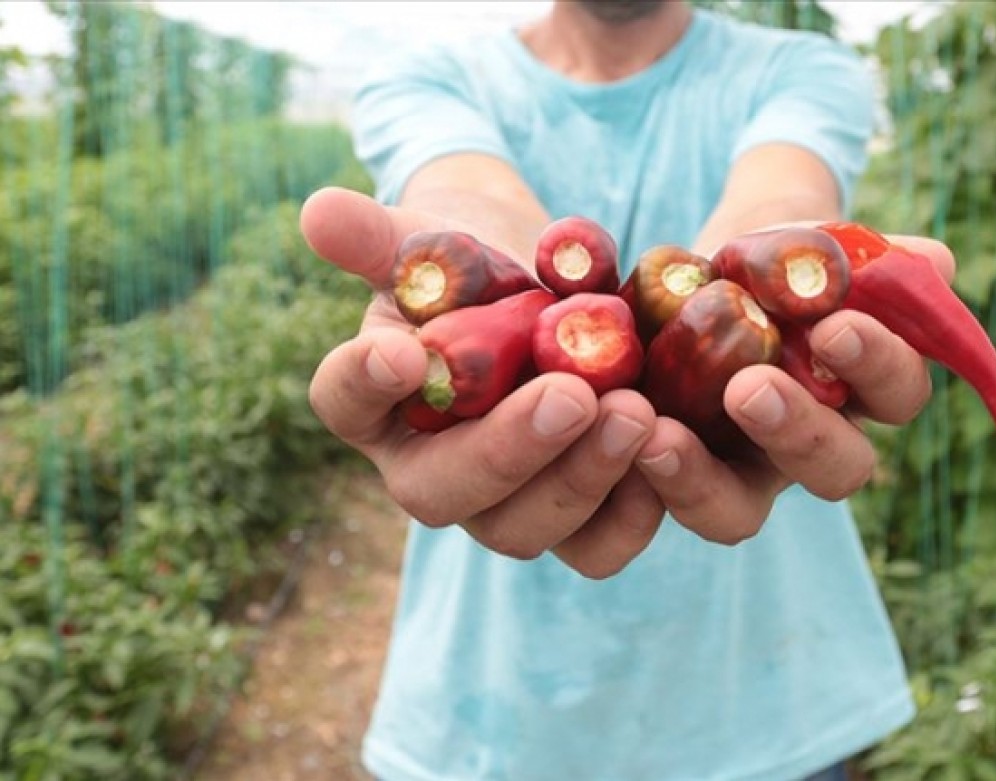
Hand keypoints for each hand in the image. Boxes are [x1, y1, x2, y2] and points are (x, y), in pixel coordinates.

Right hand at [300, 187, 665, 578]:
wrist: (550, 290)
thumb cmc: (478, 268)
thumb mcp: (435, 240)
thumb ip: (384, 236)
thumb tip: (318, 211)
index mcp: (376, 401)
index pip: (345, 402)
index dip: (365, 383)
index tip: (404, 351)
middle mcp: (430, 468)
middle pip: (442, 492)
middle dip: (507, 450)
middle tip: (571, 396)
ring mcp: (502, 502)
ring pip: (521, 529)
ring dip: (581, 480)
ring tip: (636, 412)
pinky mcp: (575, 516)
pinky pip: (598, 547)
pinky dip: (634, 510)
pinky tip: (669, 449)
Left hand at [634, 235, 954, 543]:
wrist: (706, 268)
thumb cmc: (781, 259)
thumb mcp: (818, 243)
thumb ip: (872, 255)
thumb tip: (933, 263)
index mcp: (867, 388)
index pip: (897, 392)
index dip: (875, 366)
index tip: (834, 327)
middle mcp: (814, 443)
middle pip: (837, 472)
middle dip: (798, 433)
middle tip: (749, 388)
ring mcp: (742, 471)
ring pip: (739, 513)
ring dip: (701, 482)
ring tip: (660, 432)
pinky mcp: (673, 475)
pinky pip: (660, 505)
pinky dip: (636, 478)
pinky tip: (612, 432)